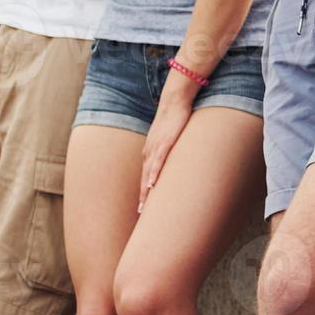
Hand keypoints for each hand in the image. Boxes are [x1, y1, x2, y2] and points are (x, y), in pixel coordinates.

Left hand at [138, 70, 198, 212]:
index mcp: (150, 151)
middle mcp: (149, 152)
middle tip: (140, 213)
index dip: (144, 191)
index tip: (143, 205)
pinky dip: (154, 174)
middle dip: (142, 196)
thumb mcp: (169, 136)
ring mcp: (156, 148)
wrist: (174, 101)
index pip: (145, 175)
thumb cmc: (174, 118)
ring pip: (148, 173)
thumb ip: (169, 148)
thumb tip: (174, 156)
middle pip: (144, 178)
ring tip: (144, 206)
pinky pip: (158, 162)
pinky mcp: (165, 143)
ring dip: (146, 190)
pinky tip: (153, 184)